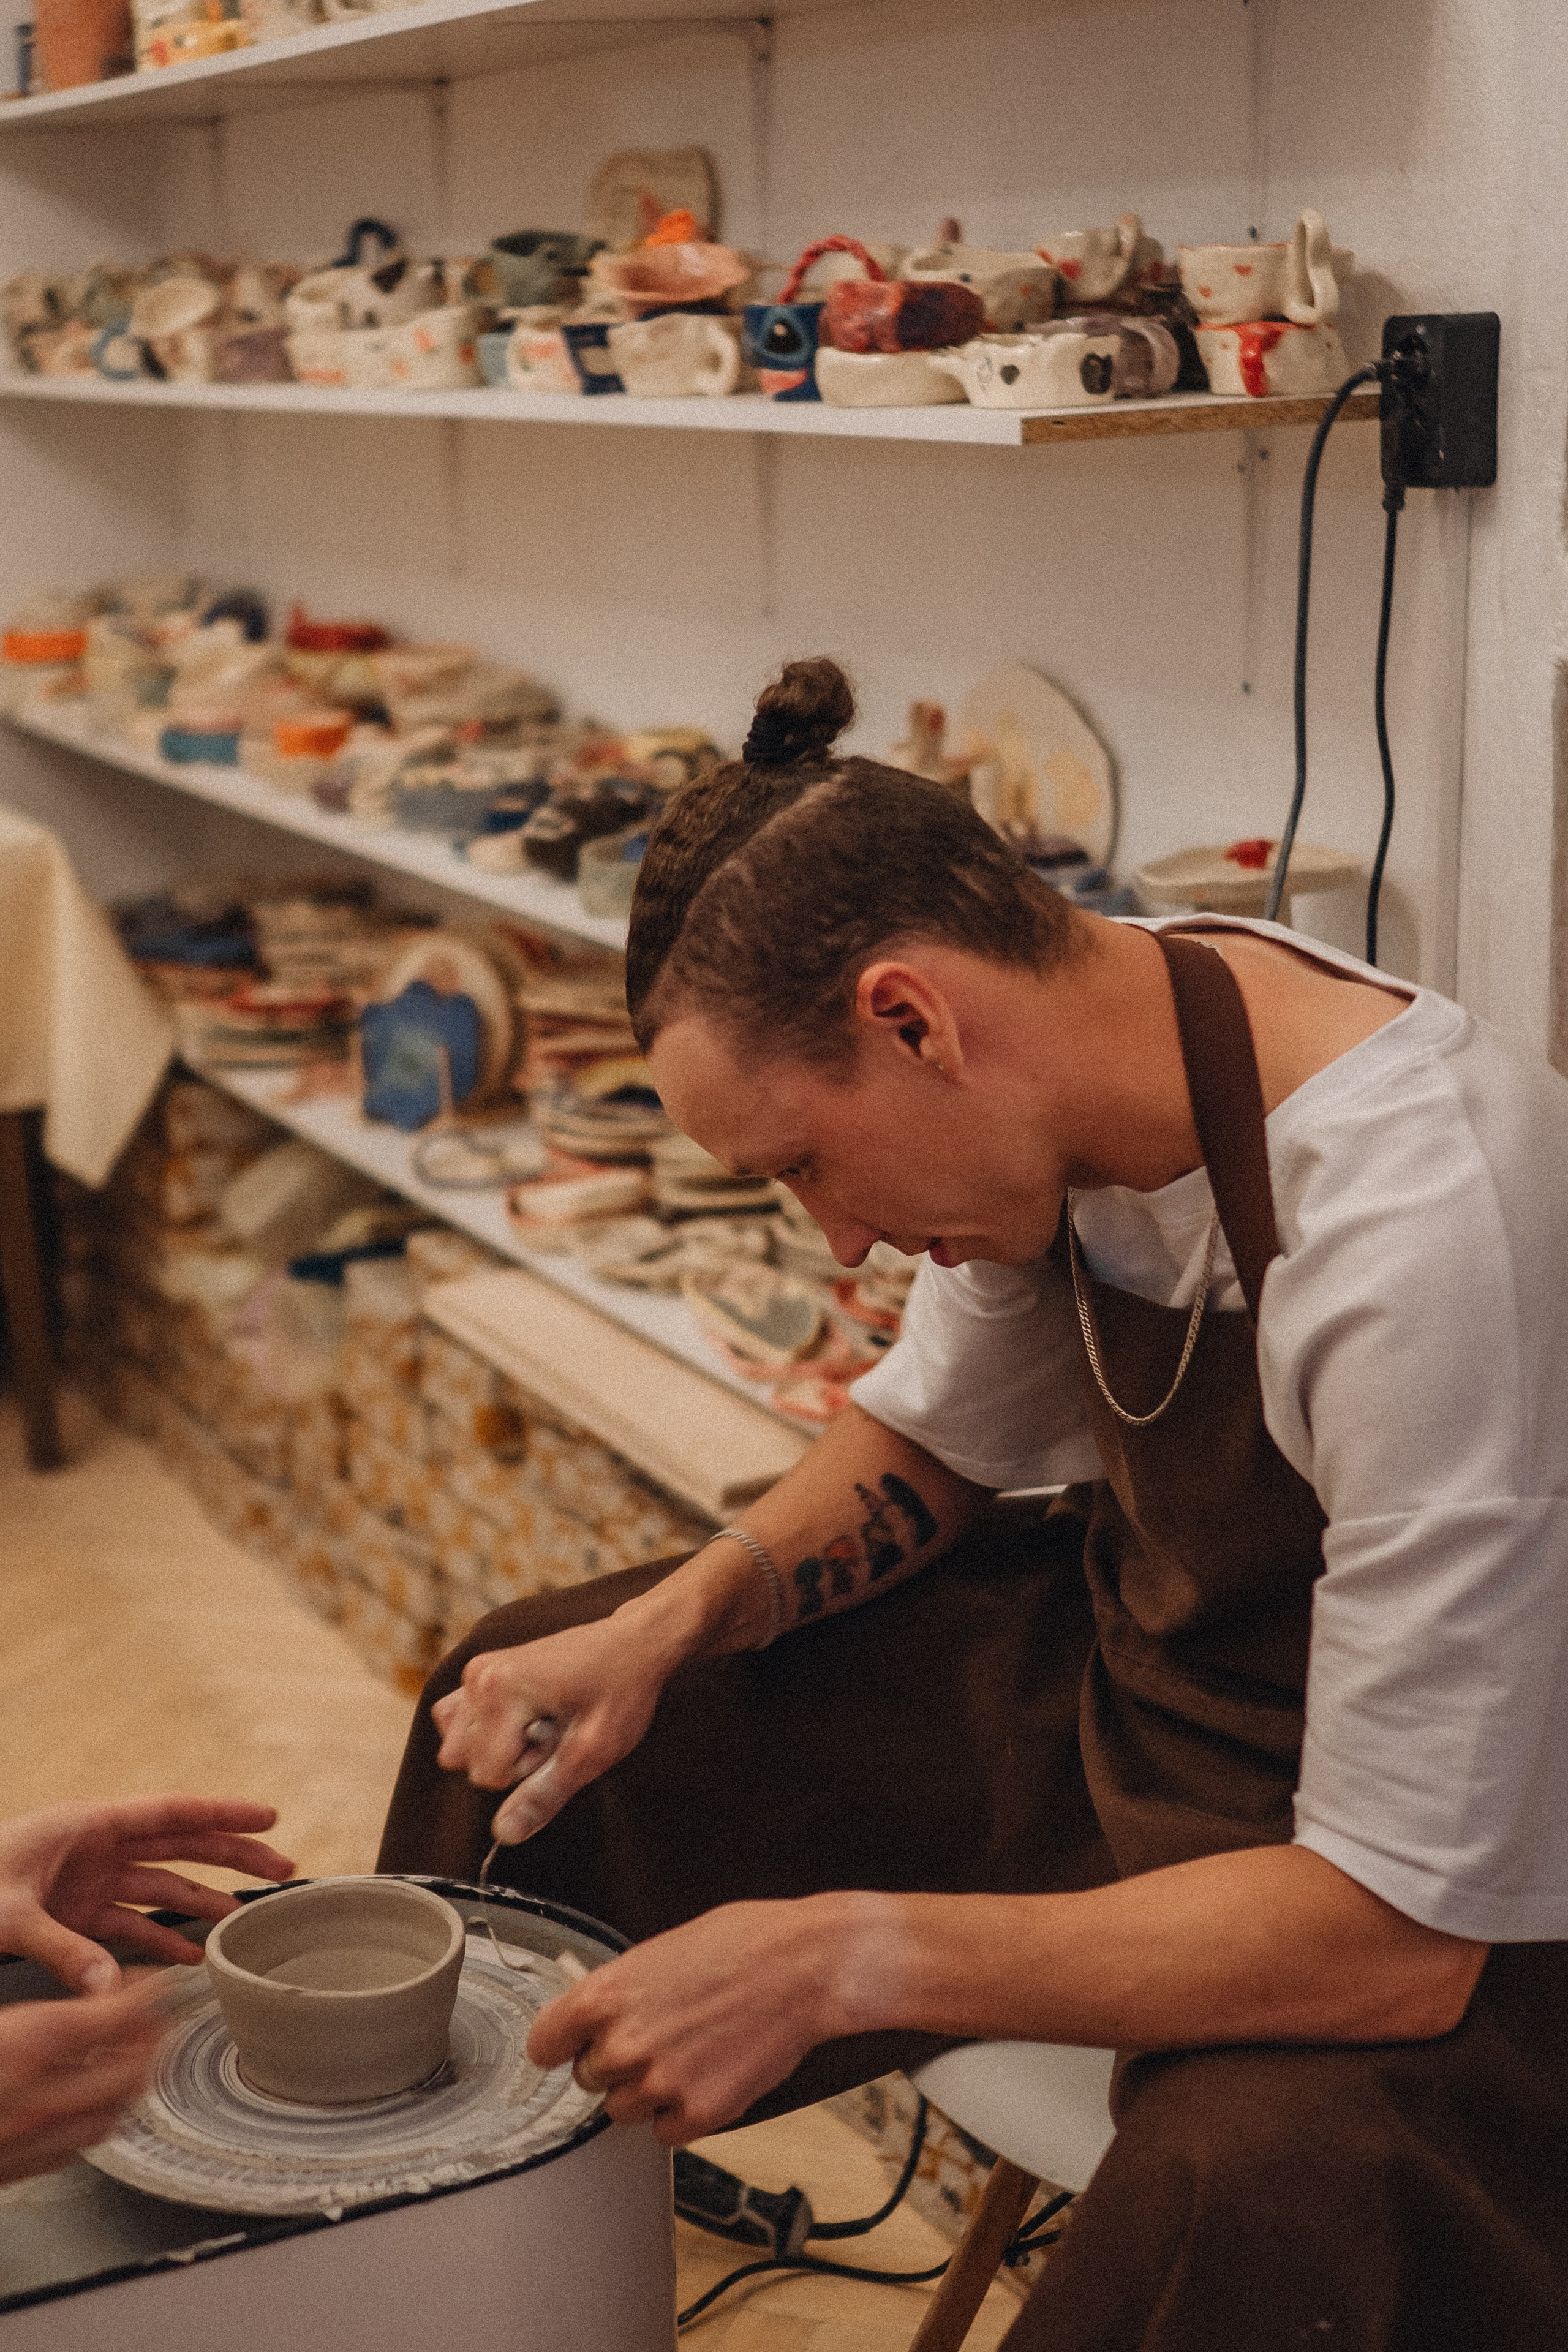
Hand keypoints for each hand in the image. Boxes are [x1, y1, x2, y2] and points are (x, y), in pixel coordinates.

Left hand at [0, 1796, 294, 1993]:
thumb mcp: (8, 1916)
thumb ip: (62, 1950)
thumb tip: (109, 1991)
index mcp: (88, 1825)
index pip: (171, 1812)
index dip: (224, 1812)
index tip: (270, 1815)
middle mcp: (97, 1847)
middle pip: (180, 1844)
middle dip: (232, 1854)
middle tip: (282, 1866)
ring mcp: (87, 1879)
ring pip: (162, 1884)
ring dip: (201, 1901)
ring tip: (241, 1922)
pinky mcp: (73, 1911)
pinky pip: (130, 1923)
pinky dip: (159, 1938)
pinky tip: (186, 1956)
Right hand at [0, 1978, 167, 2186]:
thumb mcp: (1, 2022)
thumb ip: (42, 2015)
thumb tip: (105, 1995)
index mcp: (24, 2045)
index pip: (114, 2018)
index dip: (145, 1994)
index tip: (155, 1980)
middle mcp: (33, 2100)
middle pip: (128, 2072)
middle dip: (152, 2040)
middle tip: (155, 2016)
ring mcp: (25, 2142)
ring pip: (111, 2114)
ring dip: (131, 2081)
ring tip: (133, 2052)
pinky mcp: (14, 2169)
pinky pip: (75, 2147)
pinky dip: (96, 2117)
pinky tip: (90, 2096)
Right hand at [431, 1604, 684, 1844]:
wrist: (634, 1642)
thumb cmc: (620, 1690)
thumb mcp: (593, 1750)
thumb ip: (545, 1794)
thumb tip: (503, 1835)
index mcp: (499, 1692)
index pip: (489, 1775)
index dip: (531, 1769)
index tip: (563, 1737)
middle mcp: (478, 1678)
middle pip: (469, 1761)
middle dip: (512, 1758)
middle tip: (556, 1727)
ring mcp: (476, 1672)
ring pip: (461, 1745)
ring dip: (500, 1745)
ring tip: (546, 1720)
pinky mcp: (480, 1671)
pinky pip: (457, 1721)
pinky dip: (487, 1729)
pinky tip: (525, 1715)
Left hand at [526, 1895, 854, 2144]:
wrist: (804, 1967)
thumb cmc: (741, 1945)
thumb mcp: (660, 1951)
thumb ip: (619, 1991)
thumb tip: (596, 2016)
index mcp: (604, 1996)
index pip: (543, 2045)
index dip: (560, 2045)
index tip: (569, 2047)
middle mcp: (622, 2045)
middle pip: (587, 2079)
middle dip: (615, 2062)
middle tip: (657, 2035)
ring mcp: (660, 2084)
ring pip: (623, 2110)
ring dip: (648, 2091)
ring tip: (688, 2053)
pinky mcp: (698, 2114)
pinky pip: (665, 2132)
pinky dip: (682, 2113)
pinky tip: (708, 2075)